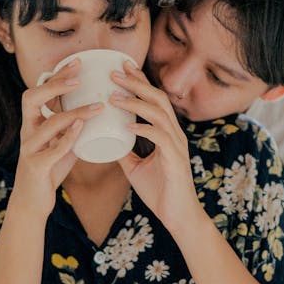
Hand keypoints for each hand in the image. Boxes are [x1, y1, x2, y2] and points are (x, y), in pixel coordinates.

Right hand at [12, 60, 103, 216]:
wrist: (32, 202)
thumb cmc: (49, 168)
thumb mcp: (61, 142)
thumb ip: (75, 126)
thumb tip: (101, 108)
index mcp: (32, 122)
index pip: (40, 91)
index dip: (57, 75)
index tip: (78, 62)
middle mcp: (27, 131)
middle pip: (31, 98)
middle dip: (55, 85)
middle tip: (79, 78)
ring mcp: (29, 149)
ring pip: (48, 124)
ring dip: (74, 113)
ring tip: (98, 106)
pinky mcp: (36, 167)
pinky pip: (51, 150)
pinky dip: (67, 138)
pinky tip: (82, 129)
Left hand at [110, 62, 201, 229]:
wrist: (178, 217)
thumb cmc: (160, 192)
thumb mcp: (136, 168)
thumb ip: (125, 153)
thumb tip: (106, 141)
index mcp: (167, 132)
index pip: (154, 99)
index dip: (140, 82)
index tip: (123, 67)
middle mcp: (174, 134)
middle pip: (158, 98)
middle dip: (137, 83)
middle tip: (115, 71)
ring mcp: (176, 145)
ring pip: (158, 113)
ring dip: (135, 102)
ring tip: (114, 96)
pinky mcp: (175, 160)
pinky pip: (160, 138)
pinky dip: (144, 129)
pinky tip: (128, 126)